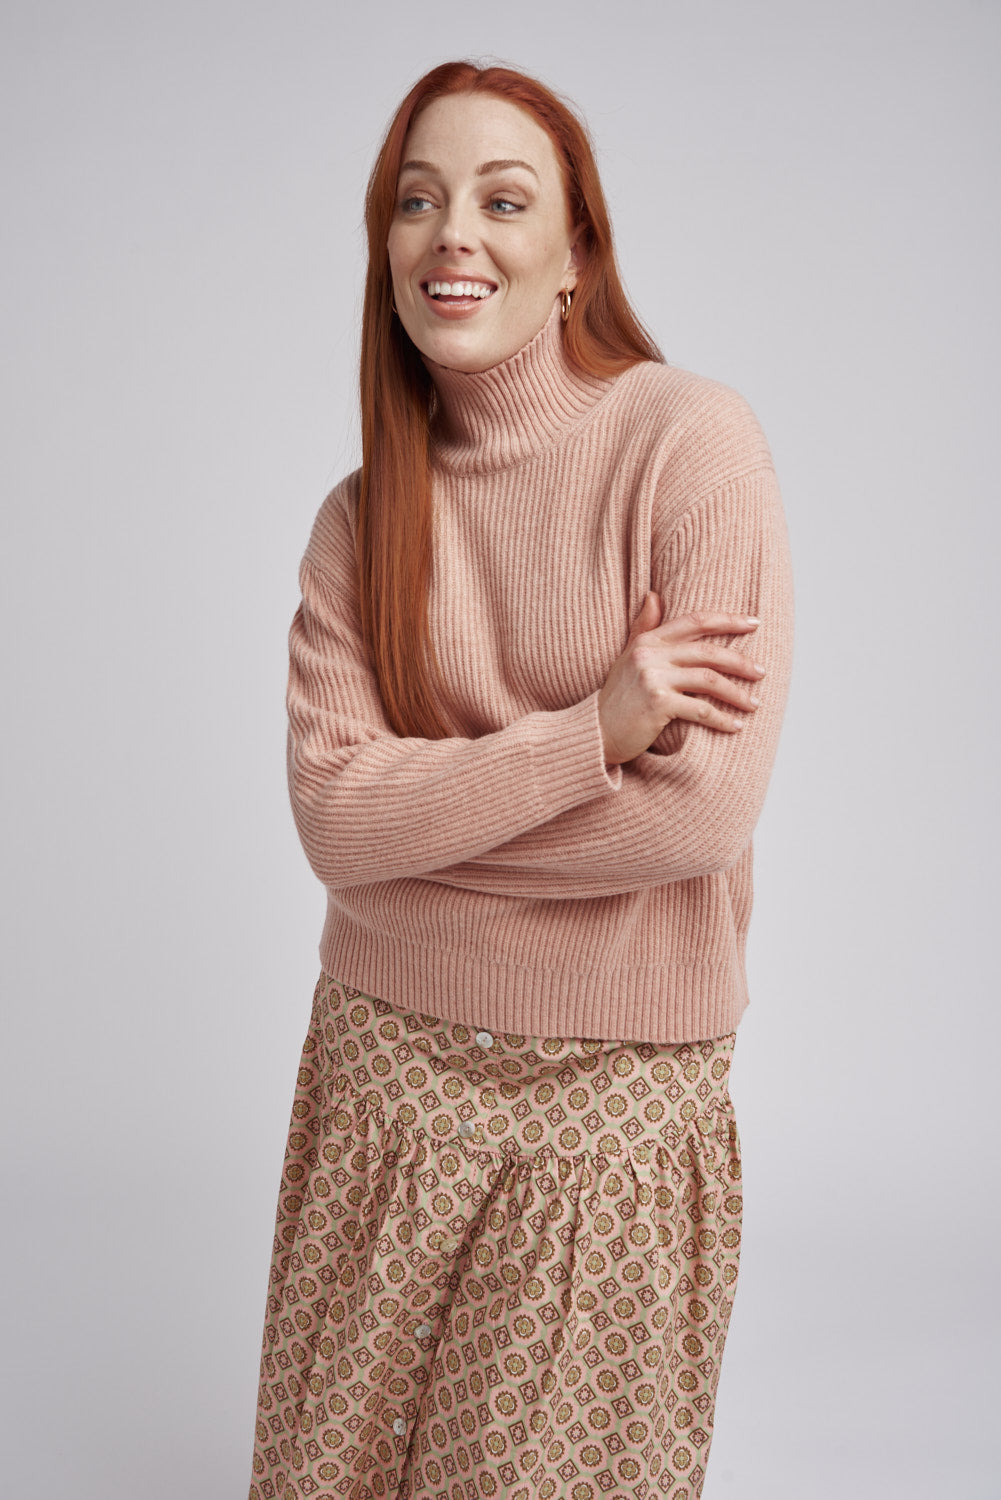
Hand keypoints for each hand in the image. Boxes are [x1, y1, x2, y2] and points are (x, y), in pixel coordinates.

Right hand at [597, 592, 765, 765]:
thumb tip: (654, 594)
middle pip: (709, 651)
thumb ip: (643, 627)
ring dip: (737, 694)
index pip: (696, 621)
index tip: (754, 623)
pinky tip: (734, 726)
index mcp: (648, 641)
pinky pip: (701, 709)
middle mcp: (650, 655)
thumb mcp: (627, 657)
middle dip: (741, 662)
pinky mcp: (658, 704)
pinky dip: (721, 719)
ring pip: (709, 680)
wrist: (594, 733)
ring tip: (754, 704)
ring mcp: (653, 678)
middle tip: (761, 672)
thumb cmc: (617, 698)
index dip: (728, 620)